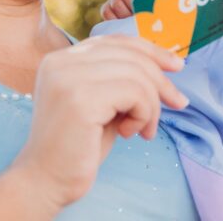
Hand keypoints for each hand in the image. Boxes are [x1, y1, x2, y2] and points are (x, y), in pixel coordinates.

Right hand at [11, 35, 188, 210]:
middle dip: (161, 79)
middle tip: (178, 103)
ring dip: (151, 105)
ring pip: (136, 73)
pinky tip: (130, 133)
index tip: (176, 66)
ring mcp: (68, 77)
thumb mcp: (101, 104)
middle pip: (129, 54)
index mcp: (61, 59)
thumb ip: (121, 81)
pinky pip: (135, 93)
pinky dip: (144, 114)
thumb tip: (166, 63)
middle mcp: (61, 61)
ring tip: (145, 130)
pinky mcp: (80, 98)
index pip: (114, 41)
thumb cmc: (76, 147)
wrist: (44, 181)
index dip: (149, 50)